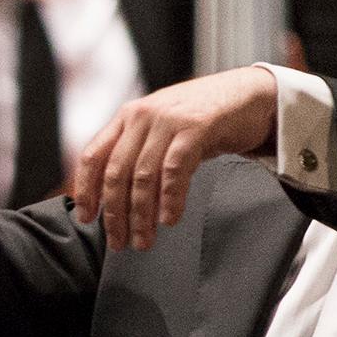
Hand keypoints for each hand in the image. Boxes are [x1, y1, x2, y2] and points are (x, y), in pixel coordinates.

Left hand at [68, 68, 278, 249]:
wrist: (249, 95)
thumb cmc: (205, 119)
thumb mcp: (163, 132)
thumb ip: (140, 154)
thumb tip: (118, 198)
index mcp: (128, 117)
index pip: (93, 155)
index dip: (86, 190)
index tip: (86, 218)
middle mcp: (142, 115)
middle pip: (117, 172)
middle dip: (115, 213)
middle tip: (120, 242)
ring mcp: (168, 119)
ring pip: (144, 175)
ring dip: (141, 215)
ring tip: (145, 240)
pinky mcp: (196, 126)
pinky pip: (174, 170)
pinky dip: (169, 199)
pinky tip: (169, 219)